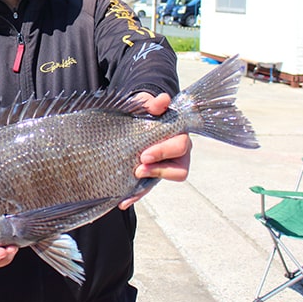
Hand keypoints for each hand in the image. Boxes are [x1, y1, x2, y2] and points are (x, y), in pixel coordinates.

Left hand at [118, 92, 192, 209]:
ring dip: (148, 185)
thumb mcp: (146, 104)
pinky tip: (122, 201)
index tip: (144, 155)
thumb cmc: (144, 111)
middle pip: (178, 168)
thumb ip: (154, 103)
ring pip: (164, 181)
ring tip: (131, 183)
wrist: (132, 116)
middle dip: (158, 170)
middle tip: (138, 168)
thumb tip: (162, 101)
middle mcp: (177, 154)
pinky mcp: (151, 175)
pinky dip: (135, 195)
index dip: (164, 152)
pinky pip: (147, 188)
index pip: (180, 147)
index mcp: (179, 135)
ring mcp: (165, 166)